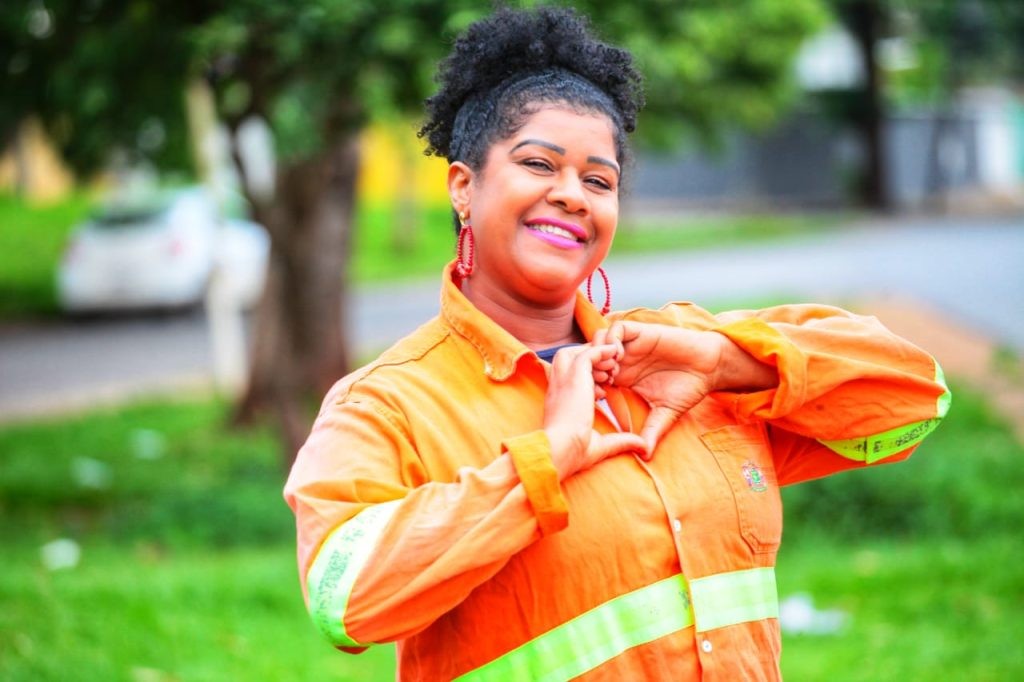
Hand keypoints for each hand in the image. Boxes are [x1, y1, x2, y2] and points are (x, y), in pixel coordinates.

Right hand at [544, 343, 647, 479]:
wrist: (561, 451)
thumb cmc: (573, 454)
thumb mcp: (601, 444)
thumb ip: (621, 441)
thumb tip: (642, 448)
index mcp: (558, 402)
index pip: (567, 377)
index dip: (587, 377)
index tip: (604, 387)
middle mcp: (557, 388)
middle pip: (567, 358)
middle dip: (587, 359)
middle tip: (608, 371)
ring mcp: (563, 380)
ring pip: (575, 352)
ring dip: (593, 354)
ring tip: (613, 364)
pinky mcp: (573, 376)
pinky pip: (588, 354)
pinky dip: (601, 352)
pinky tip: (615, 355)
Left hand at [593, 322, 722, 455]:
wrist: (709, 367)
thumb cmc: (688, 388)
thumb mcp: (665, 414)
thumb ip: (652, 431)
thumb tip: (645, 458)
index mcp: (622, 377)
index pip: (593, 376)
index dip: (588, 385)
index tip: (596, 399)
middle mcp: (623, 359)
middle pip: (590, 356)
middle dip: (588, 368)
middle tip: (597, 384)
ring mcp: (631, 345)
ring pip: (599, 340)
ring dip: (598, 354)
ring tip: (609, 372)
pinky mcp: (641, 332)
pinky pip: (617, 329)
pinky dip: (612, 340)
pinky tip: (619, 357)